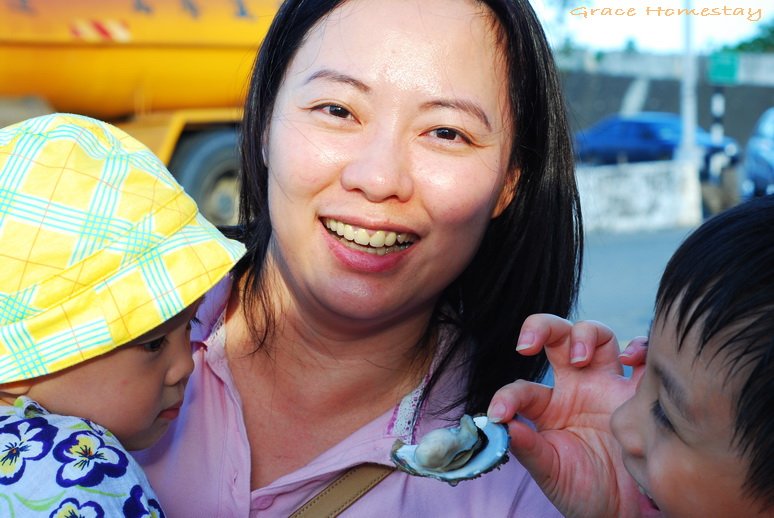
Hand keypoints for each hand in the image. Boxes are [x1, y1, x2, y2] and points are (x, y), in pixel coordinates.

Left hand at [487, 314, 645, 517]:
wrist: (624, 513)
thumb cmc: (583, 491)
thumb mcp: (550, 473)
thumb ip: (528, 449)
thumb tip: (503, 427)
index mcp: (548, 407)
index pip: (523, 389)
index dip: (508, 398)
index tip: (501, 414)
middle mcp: (577, 388)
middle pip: (558, 338)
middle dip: (541, 328)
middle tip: (527, 345)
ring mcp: (608, 386)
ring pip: (597, 337)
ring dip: (585, 334)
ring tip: (580, 358)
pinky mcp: (640, 393)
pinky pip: (644, 358)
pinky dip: (639, 347)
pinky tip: (629, 359)